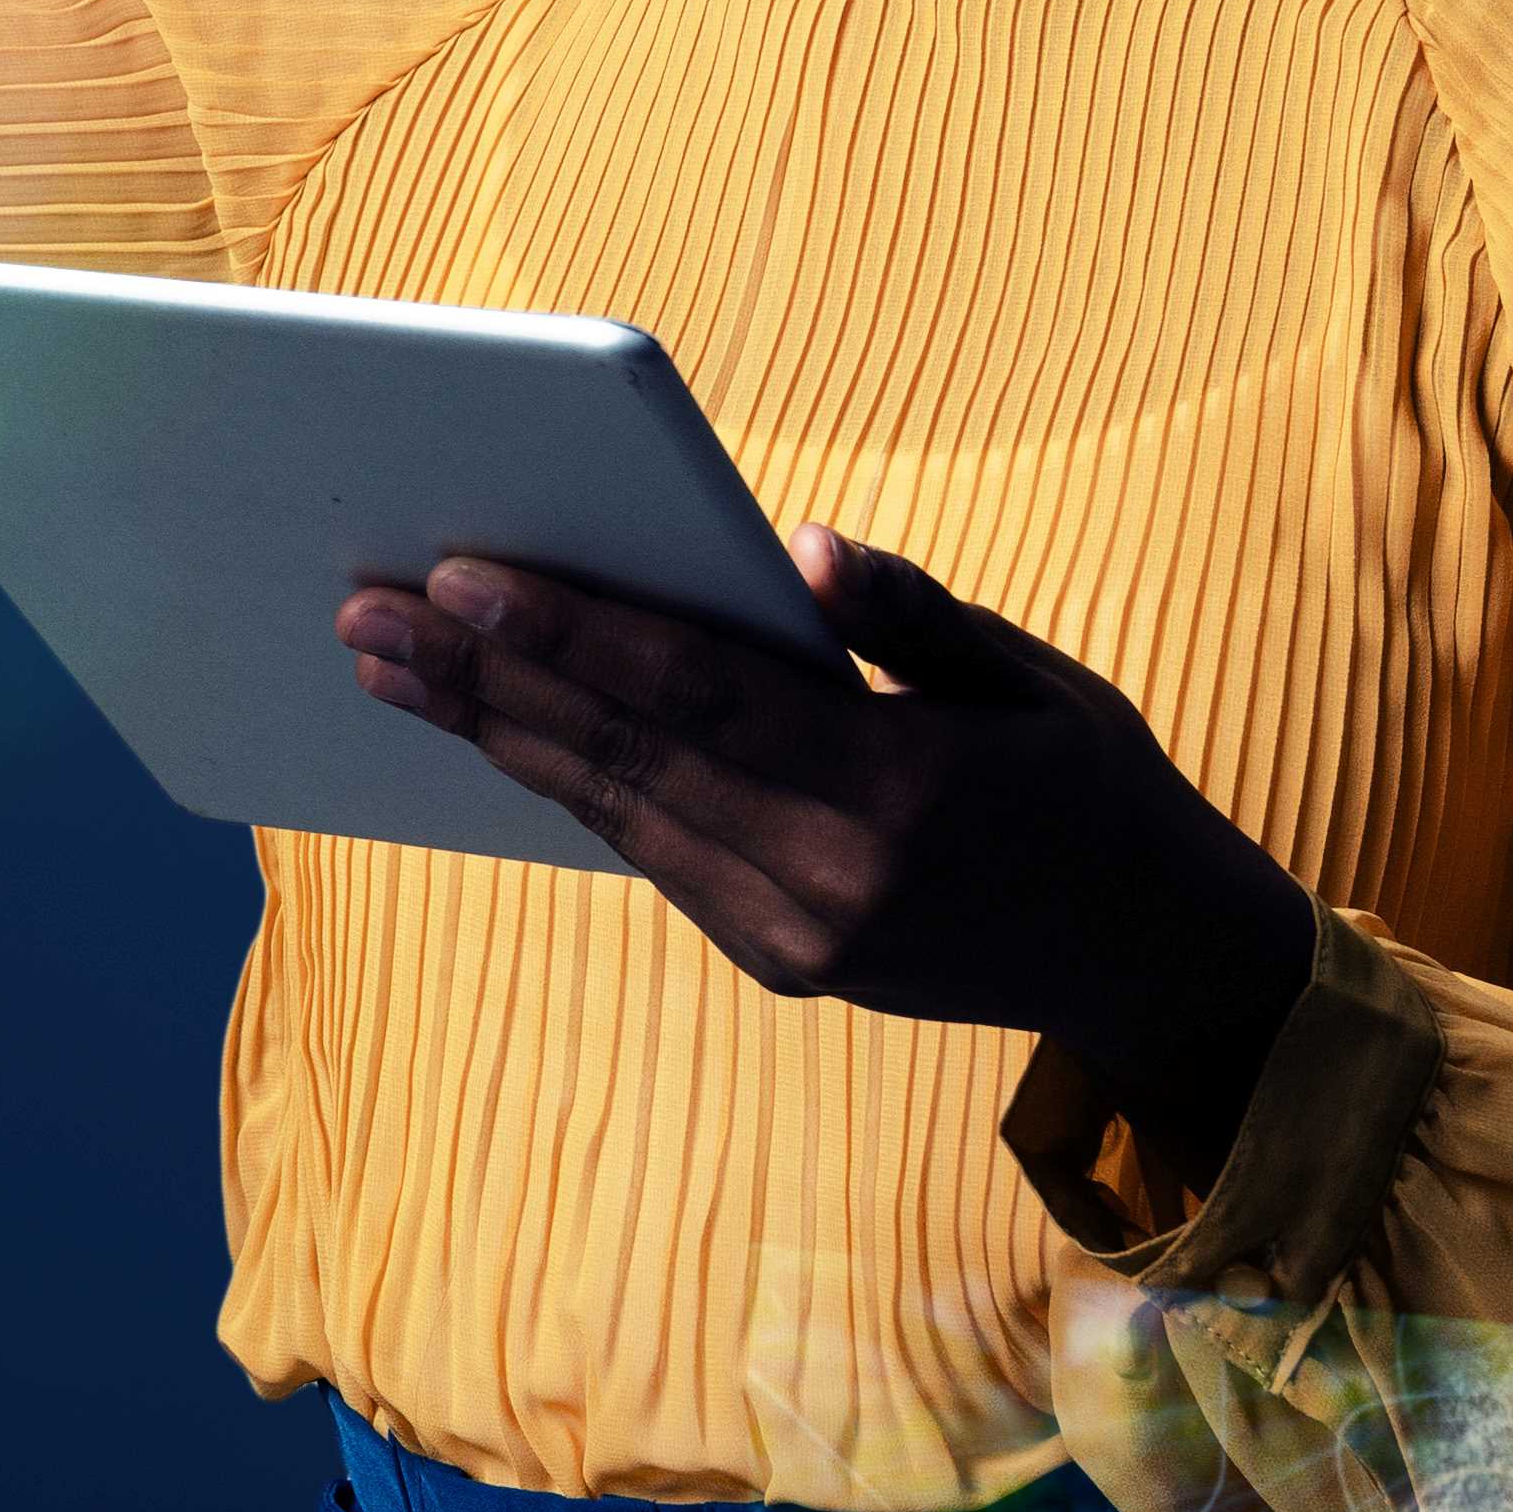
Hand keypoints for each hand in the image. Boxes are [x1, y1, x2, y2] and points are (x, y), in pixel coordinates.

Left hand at [338, 525, 1314, 1164]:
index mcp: (900, 791)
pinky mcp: (780, 964)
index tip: (459, 574)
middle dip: (485, 678)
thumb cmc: (1092, 783)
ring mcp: (799, 937)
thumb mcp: (1034, 680)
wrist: (1149, 960)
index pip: (697, 694)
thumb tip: (796, 546)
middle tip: (363, 610)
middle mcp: (833, 880)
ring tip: (385, 664)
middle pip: (625, 755)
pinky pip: (648, 855)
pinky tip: (487, 726)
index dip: (570, 631)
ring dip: (492, 732)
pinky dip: (561, 784)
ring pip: (613, 812)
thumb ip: (911, 615)